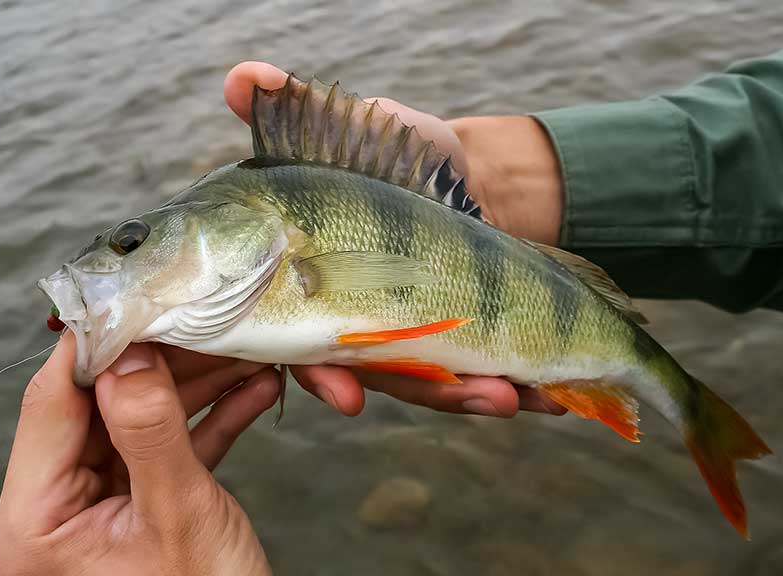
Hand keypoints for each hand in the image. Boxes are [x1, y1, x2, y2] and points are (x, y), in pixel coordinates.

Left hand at [0, 335, 276, 575]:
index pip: (52, 403)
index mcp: (35, 520)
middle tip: (206, 317)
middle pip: (101, 405)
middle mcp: (56, 511)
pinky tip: (254, 391)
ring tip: (246, 349)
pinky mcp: (143, 512)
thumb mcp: (177, 519)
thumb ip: (149, 432)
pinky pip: (172, 451)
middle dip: (164, 361)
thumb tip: (127, 354)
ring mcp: (101, 510)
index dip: (95, 344)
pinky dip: (212, 422)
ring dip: (198, 387)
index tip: (138, 296)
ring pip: (142, 422)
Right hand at [223, 62, 565, 418]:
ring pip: (427, 384)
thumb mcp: (355, 127)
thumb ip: (295, 109)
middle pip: (375, 377)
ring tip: (509, 394)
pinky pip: (475, 376)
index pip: (301, 342)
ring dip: (469, 396)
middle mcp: (358, 322)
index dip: (320, 375)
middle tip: (469, 396)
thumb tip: (241, 76)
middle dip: (419, 391)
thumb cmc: (403, 153)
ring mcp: (412, 339)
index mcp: (316, 285)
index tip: (346, 396)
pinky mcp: (461, 342)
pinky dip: (506, 387)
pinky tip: (541, 394)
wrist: (480, 174)